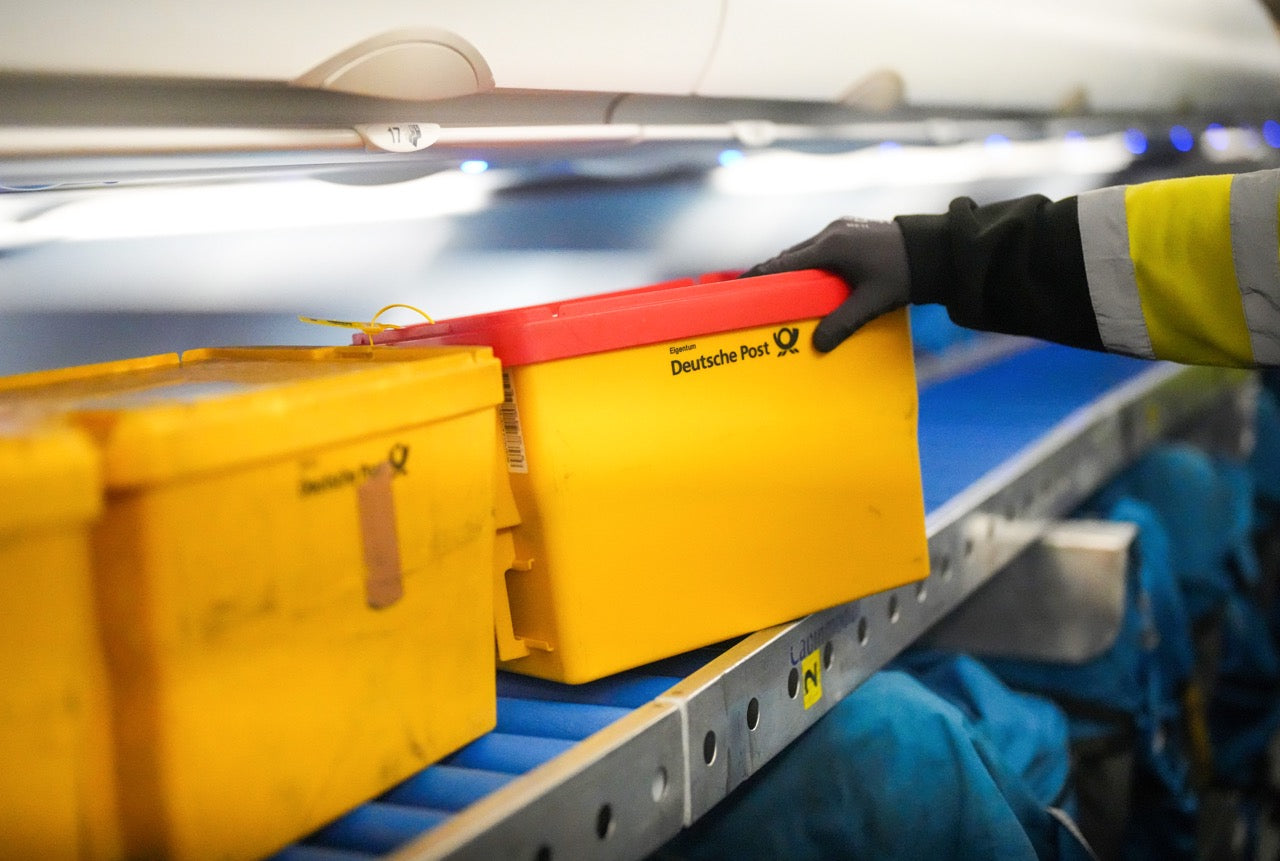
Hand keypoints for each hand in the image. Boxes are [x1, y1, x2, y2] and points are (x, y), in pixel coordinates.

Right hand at [743, 218, 910, 351]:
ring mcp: (841, 229)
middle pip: (791, 256)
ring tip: (781, 292)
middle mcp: (831, 233)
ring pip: (805, 252)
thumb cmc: (903, 274)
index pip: (784, 263)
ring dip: (792, 270)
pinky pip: (819, 249)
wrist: (934, 251)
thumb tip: (818, 345)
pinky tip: (810, 281)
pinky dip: (808, 265)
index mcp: (831, 246)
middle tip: (756, 295)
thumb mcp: (872, 302)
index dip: (759, 276)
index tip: (739, 286)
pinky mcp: (850, 232)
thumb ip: (843, 322)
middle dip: (773, 275)